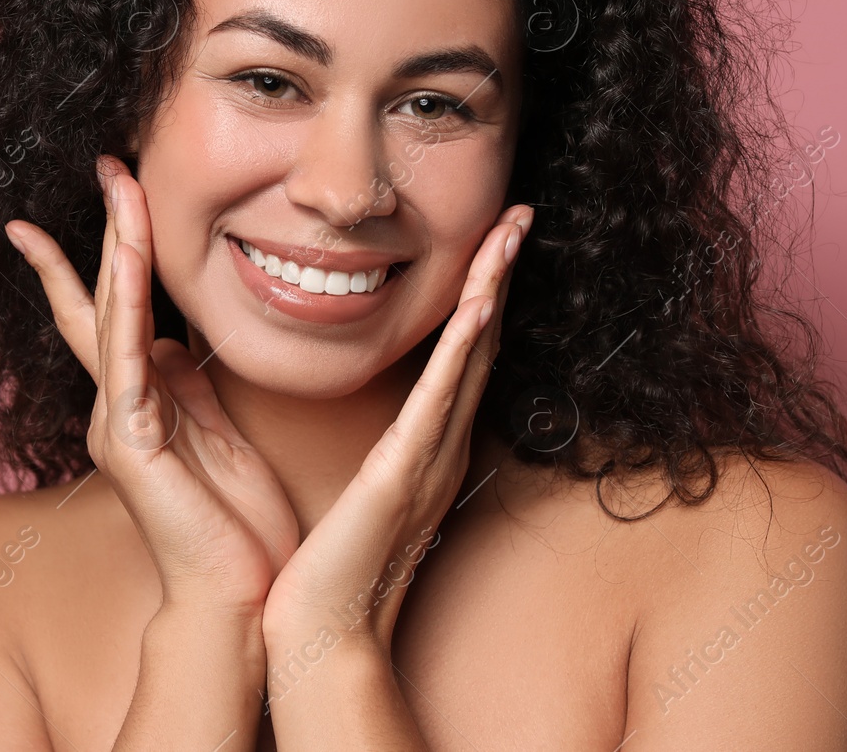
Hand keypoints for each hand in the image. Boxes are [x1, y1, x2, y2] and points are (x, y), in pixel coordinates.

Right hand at [5, 155, 299, 617]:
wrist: (237, 596)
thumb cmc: (234, 523)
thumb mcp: (214, 431)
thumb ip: (191, 385)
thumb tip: (179, 339)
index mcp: (142, 401)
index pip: (113, 312)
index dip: (102, 254)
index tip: (106, 195)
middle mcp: (120, 405)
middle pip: (106, 298)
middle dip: (107, 228)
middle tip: (107, 162)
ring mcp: (121, 422)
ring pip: (114, 316)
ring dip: (118, 247)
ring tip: (119, 186)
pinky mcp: (135, 443)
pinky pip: (130, 360)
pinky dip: (127, 308)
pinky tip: (128, 263)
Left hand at [259, 203, 533, 655]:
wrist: (326, 633)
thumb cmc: (333, 567)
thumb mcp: (359, 488)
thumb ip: (372, 445)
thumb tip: (354, 403)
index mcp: (426, 445)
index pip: (460, 354)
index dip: (480, 292)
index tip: (490, 238)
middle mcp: (442, 446)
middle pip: (481, 343)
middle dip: (501, 275)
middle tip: (519, 214)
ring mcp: (431, 458)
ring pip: (471, 358)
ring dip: (493, 290)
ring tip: (510, 233)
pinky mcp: (406, 474)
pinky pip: (440, 400)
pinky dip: (464, 348)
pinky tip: (480, 303)